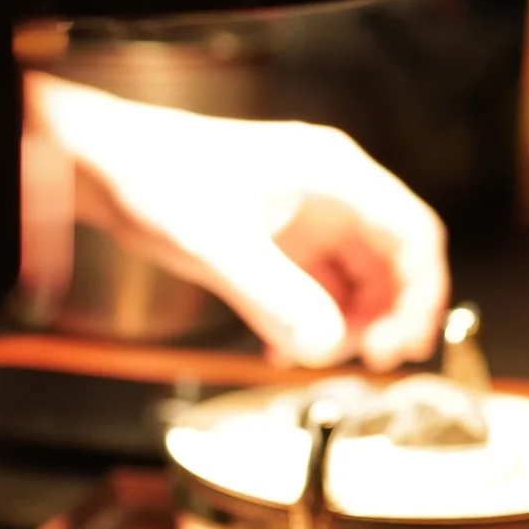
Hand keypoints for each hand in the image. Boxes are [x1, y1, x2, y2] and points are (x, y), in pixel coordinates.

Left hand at [24, 74, 447, 371]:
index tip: (405, 343)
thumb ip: (274, 298)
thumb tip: (325, 347)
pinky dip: (308, 323)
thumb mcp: (218, 243)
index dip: (421, 293)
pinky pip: (312, 290)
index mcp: (335, 175)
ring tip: (316, 358)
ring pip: (353, 281)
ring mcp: (303, 220)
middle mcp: (328, 195)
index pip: (412, 234)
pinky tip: (282, 351)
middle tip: (368, 362)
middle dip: (385, 316)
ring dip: (346, 325)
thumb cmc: (160, 177)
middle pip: (390, 262)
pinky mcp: (275, 243)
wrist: (107, 166)